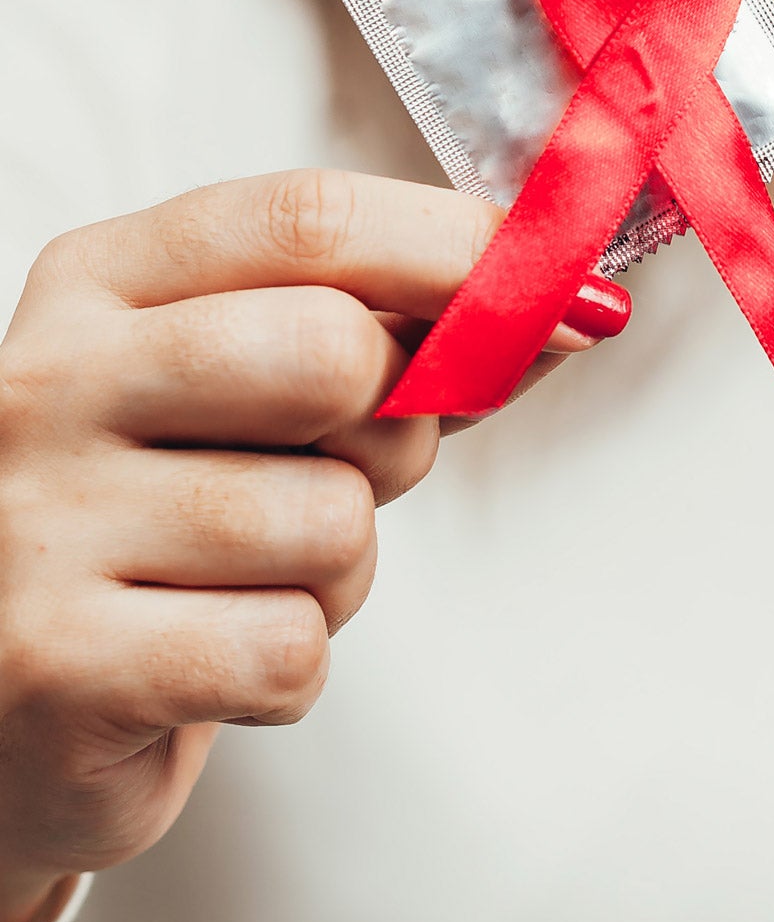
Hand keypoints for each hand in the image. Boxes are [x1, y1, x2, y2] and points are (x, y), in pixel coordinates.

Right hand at [0, 168, 622, 921]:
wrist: (8, 703)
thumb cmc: (161, 527)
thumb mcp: (251, 400)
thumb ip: (393, 342)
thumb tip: (570, 307)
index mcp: (101, 282)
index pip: (305, 218)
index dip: (463, 250)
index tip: (568, 298)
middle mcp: (51, 379)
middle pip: (331, 352)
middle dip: (397, 432)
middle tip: (343, 477)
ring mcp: (41, 521)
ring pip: (331, 522)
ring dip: (338, 574)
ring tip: (245, 583)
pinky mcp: (59, 664)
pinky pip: (287, 651)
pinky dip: (289, 672)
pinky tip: (210, 662)